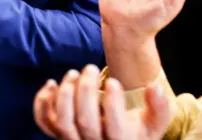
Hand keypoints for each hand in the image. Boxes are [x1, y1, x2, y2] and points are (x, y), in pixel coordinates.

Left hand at [34, 65, 170, 139]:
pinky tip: (52, 83)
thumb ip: (159, 108)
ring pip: (62, 122)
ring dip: (65, 94)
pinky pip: (43, 122)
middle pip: (85, 122)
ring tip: (74, 73)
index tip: (114, 81)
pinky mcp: (57, 133)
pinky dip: (42, 102)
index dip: (114, 104)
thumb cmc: (134, 131)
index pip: (115, 129)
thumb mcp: (152, 124)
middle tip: (91, 68)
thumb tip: (154, 87)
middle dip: (86, 91)